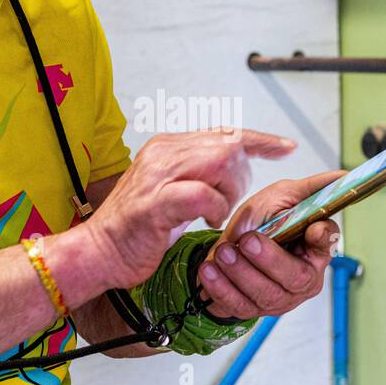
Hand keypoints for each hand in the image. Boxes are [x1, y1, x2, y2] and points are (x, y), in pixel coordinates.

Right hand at [81, 129, 297, 290]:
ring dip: (229, 192)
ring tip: (216, 213)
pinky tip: (208, 220)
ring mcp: (158, 175)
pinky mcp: (156, 202)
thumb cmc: (138, 230)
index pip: (224, 132)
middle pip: (229, 145)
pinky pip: (203, 194)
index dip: (259, 139)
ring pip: (220, 162)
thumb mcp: (173, 192)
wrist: (99, 252)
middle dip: (243, 176)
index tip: (286, 147)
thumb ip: (199, 175)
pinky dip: (215, 207)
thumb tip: (235, 166)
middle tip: (230, 202)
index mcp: (168, 146)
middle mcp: (163, 152)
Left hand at [195, 170, 345, 318]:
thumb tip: (344, 175)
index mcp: (315, 250)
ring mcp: (279, 298)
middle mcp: (303, 278)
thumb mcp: (283, 197)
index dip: (322, 239)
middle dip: (269, 259)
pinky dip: (221, 287)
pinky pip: (239, 305)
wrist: (228, 247)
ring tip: (223, 252)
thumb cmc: (262, 222)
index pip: (328, 245)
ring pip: (266, 294)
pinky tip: (210, 270)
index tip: (312, 228)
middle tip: (247, 241)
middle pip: (296, 277)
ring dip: (241, 272)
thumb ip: (312, 188)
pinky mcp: (253, 309)